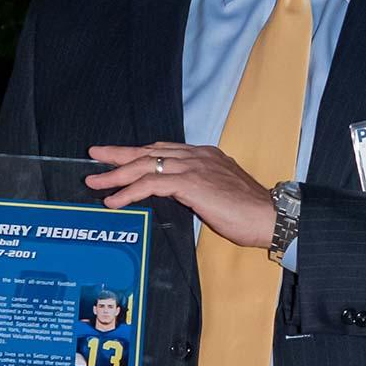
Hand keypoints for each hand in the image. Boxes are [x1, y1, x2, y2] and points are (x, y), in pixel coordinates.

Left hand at [86, 143, 275, 248]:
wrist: (270, 216)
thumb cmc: (250, 212)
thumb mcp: (220, 193)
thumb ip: (199, 188)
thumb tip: (181, 194)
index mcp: (205, 156)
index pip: (163, 149)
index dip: (139, 152)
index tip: (119, 156)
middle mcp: (197, 156)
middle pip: (149, 151)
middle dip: (119, 154)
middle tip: (95, 155)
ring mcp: (194, 167)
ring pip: (145, 165)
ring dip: (116, 174)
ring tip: (95, 181)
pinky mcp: (191, 183)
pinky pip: (151, 185)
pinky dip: (129, 192)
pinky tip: (115, 200)